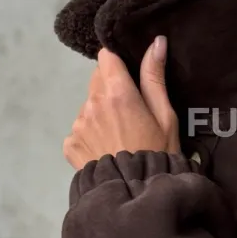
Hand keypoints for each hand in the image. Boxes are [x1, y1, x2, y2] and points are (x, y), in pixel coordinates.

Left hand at [63, 36, 179, 170]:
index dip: (118, 67)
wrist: (136, 195)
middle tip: (130, 117)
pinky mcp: (70, 144)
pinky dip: (90, 138)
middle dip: (110, 92)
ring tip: (119, 140)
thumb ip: (155, 77)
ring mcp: (78, 125)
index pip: (106, 58)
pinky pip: (79, 131)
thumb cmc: (157, 155)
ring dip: (100, 115)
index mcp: (117, 93)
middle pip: (97, 81)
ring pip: (88, 107)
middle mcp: (92, 104)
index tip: (129, 82)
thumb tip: (156, 41)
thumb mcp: (166, 117)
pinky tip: (106, 152)